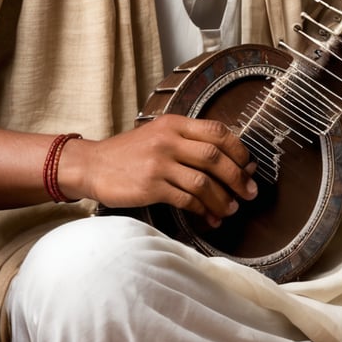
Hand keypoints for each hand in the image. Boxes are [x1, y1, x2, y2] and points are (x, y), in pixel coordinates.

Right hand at [76, 115, 257, 227]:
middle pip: (215, 157)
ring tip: (231, 209)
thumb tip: (230, 161)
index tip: (249, 166)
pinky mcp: (150, 186)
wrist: (92, 165)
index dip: (239, 150)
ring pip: (203, 182)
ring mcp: (159, 163)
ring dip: (222, 198)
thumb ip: (188, 142)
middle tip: (250, 193)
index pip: (217, 131)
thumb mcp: (159, 134)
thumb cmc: (129, 153)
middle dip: (238, 177)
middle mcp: (168, 140)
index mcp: (174, 124)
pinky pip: (186, 199)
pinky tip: (208, 216)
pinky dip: (202, 210)